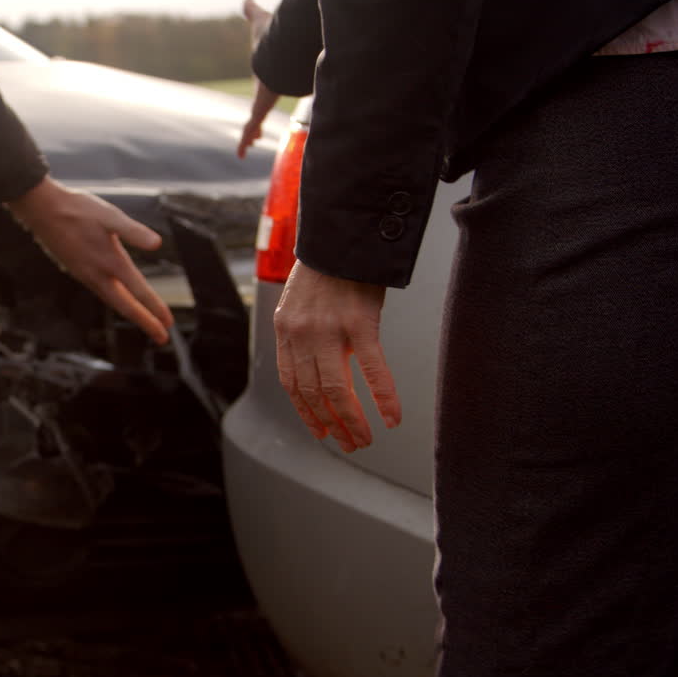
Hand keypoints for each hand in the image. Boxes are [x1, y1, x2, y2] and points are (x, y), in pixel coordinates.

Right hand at [8, 176, 173, 344]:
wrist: (40, 209)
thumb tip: (157, 244)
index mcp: (109, 261)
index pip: (138, 291)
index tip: (168, 324)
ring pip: (112, 300)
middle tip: (162, 338)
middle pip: (124, 306)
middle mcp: (96, 274)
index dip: (155, 308)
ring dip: (131, 312)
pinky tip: (118, 296)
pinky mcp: (77, 270)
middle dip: (145, 322)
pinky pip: (101, 292)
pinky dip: (116, 300)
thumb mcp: (109, 215)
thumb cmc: (76, 209)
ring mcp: (85, 274)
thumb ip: (133, 231)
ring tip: (146, 320)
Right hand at [238, 0, 277, 158]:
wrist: (280, 53)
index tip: (261, 99)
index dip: (261, 95)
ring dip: (251, 133)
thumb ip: (253, 13)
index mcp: (266, 74)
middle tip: (257, 128)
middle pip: (260, 108)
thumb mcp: (259, 23)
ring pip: (255, 122)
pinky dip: (243, 142)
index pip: (263, 87)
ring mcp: (262, 103)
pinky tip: (241, 153)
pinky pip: (248, 129)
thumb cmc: (272, 38)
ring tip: (249, 144)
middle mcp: (266, 91)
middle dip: (258, 119)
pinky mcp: (258, 110)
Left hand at [273, 260, 400, 452]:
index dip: (307, 412)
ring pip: (337, 389)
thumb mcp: (301, 302)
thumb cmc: (327, 267)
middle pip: (314, 393)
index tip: (321, 430)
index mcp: (285, 330)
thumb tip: (317, 366)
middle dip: (331, 424)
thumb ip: (304, 334)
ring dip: (352, 420)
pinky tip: (392, 416)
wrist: (341, 234)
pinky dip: (383, 396)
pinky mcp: (359, 322)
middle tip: (349, 442)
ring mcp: (329, 329)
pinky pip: (371, 369)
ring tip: (364, 438)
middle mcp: (302, 334)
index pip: (293, 384)